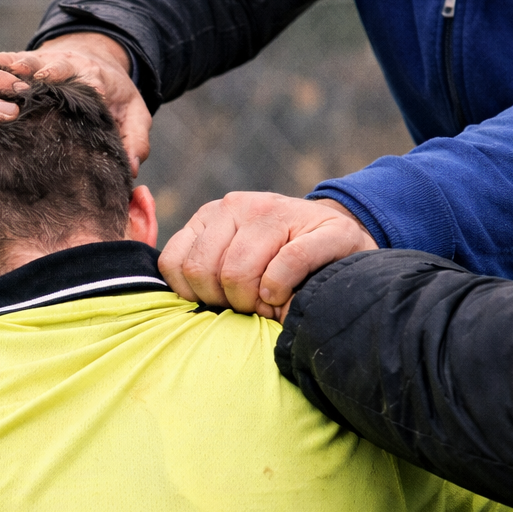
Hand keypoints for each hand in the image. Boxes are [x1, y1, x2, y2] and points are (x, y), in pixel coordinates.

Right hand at [0, 33, 151, 174]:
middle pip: (57, 66)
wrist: (94, 60)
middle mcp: (69, 66)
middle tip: (34, 77)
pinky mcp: (25, 64)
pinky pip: (7, 62)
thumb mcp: (135, 115)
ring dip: (14, 64)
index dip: (91, 87)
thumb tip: (131, 170)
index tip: (92, 93)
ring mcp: (44, 62)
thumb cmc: (115, 95)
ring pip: (28, 61)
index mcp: (96, 77)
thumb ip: (136, 140)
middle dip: (46, 70)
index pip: (93, 82)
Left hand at [159, 193, 376, 319]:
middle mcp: (239, 205)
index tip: (219, 302)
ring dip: (253, 301)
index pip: (175, 264)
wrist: (343, 243)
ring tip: (269, 302)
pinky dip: (281, 293)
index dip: (193, 295)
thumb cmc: (278, 263)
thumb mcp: (232, 258)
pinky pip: (284, 268)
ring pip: (237, 273)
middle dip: (224, 301)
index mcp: (212, 215)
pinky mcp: (323, 228)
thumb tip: (169, 301)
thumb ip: (199, 269)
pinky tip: (286, 296)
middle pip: (203, 271)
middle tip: (249, 305)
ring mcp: (280, 211)